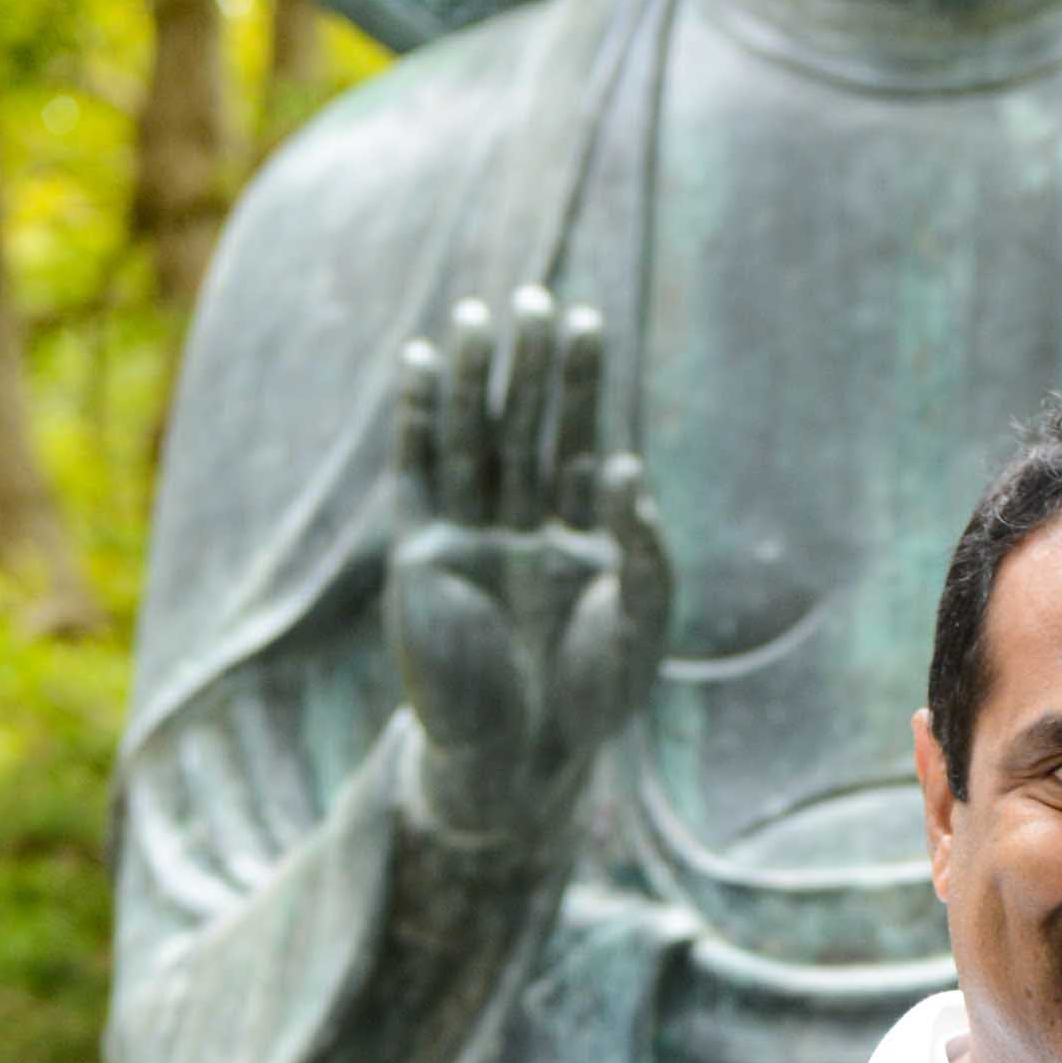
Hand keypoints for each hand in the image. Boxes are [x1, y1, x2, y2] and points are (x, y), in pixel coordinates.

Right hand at [385, 284, 669, 847]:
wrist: (520, 764)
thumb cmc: (588, 706)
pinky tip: (419, 364)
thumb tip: (625, 467)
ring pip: (470, 441)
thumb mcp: (639, 625)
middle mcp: (521, 531)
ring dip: (473, 379)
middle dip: (529, 367)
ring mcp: (470, 540)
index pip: (577, 442)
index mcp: (576, 541)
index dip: (580, 385)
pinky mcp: (423, 558)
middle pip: (523, 428)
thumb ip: (643, 551)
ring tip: (478, 317)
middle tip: (534, 298)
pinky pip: (418, 475)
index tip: (586, 322)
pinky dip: (418, 422)